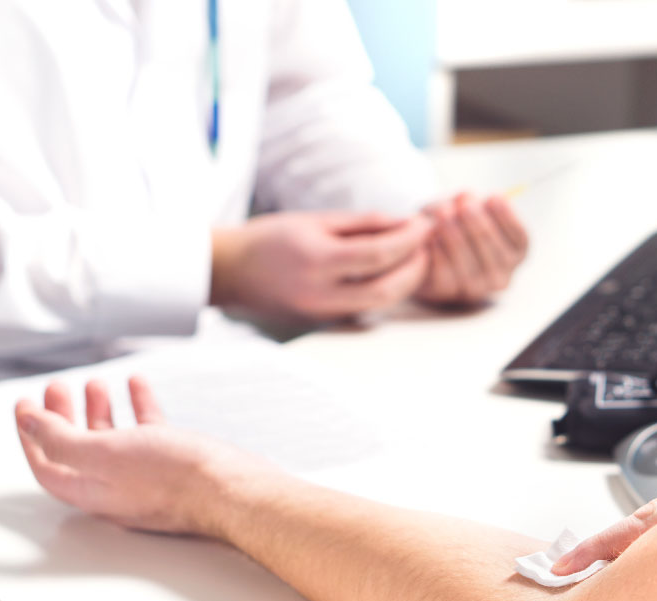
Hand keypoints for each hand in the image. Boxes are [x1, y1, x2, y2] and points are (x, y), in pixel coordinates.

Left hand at [14, 378, 270, 535]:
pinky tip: (138, 385)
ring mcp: (146, 475)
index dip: (31, 433)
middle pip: (77, 449)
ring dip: (100, 408)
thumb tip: (30, 424)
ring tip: (96, 384)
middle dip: (63, 416)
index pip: (47, 462)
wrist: (233, 490)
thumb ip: (63, 440)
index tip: (26, 405)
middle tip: (58, 388)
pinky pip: (148, 430)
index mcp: (91, 490)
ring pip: (113, 438)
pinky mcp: (175, 462)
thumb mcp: (106, 454)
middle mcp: (115, 486)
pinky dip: (139, 405)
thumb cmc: (175, 478)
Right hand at [210, 211, 432, 321]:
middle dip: (415, 268)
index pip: (378, 254)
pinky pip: (365, 309)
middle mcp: (321, 295)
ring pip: (380, 305)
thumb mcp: (315, 220)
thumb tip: (404, 223)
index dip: (409, 239)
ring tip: (416, 257)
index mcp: (317, 262)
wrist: (229, 271)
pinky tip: (393, 273)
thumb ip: (362, 223)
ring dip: (405, 283)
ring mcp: (323, 315)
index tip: (426, 223)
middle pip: (386, 290)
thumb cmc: (270, 239)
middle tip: (428, 245)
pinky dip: (386, 291)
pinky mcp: (324, 323)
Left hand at [416, 193, 528, 305]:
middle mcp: (502, 276)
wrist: (427, 249)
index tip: (494, 197)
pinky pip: (446, 275)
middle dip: (480, 226)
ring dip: (457, 238)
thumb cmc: (455, 223)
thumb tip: (465, 196)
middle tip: (464, 205)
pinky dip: (439, 255)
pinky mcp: (449, 292)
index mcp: (516, 252)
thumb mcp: (464, 206)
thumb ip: (467, 201)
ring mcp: (477, 288)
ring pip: (471, 267)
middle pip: (496, 253)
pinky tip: (432, 237)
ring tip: (444, 214)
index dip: (507, 218)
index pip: (518, 237)